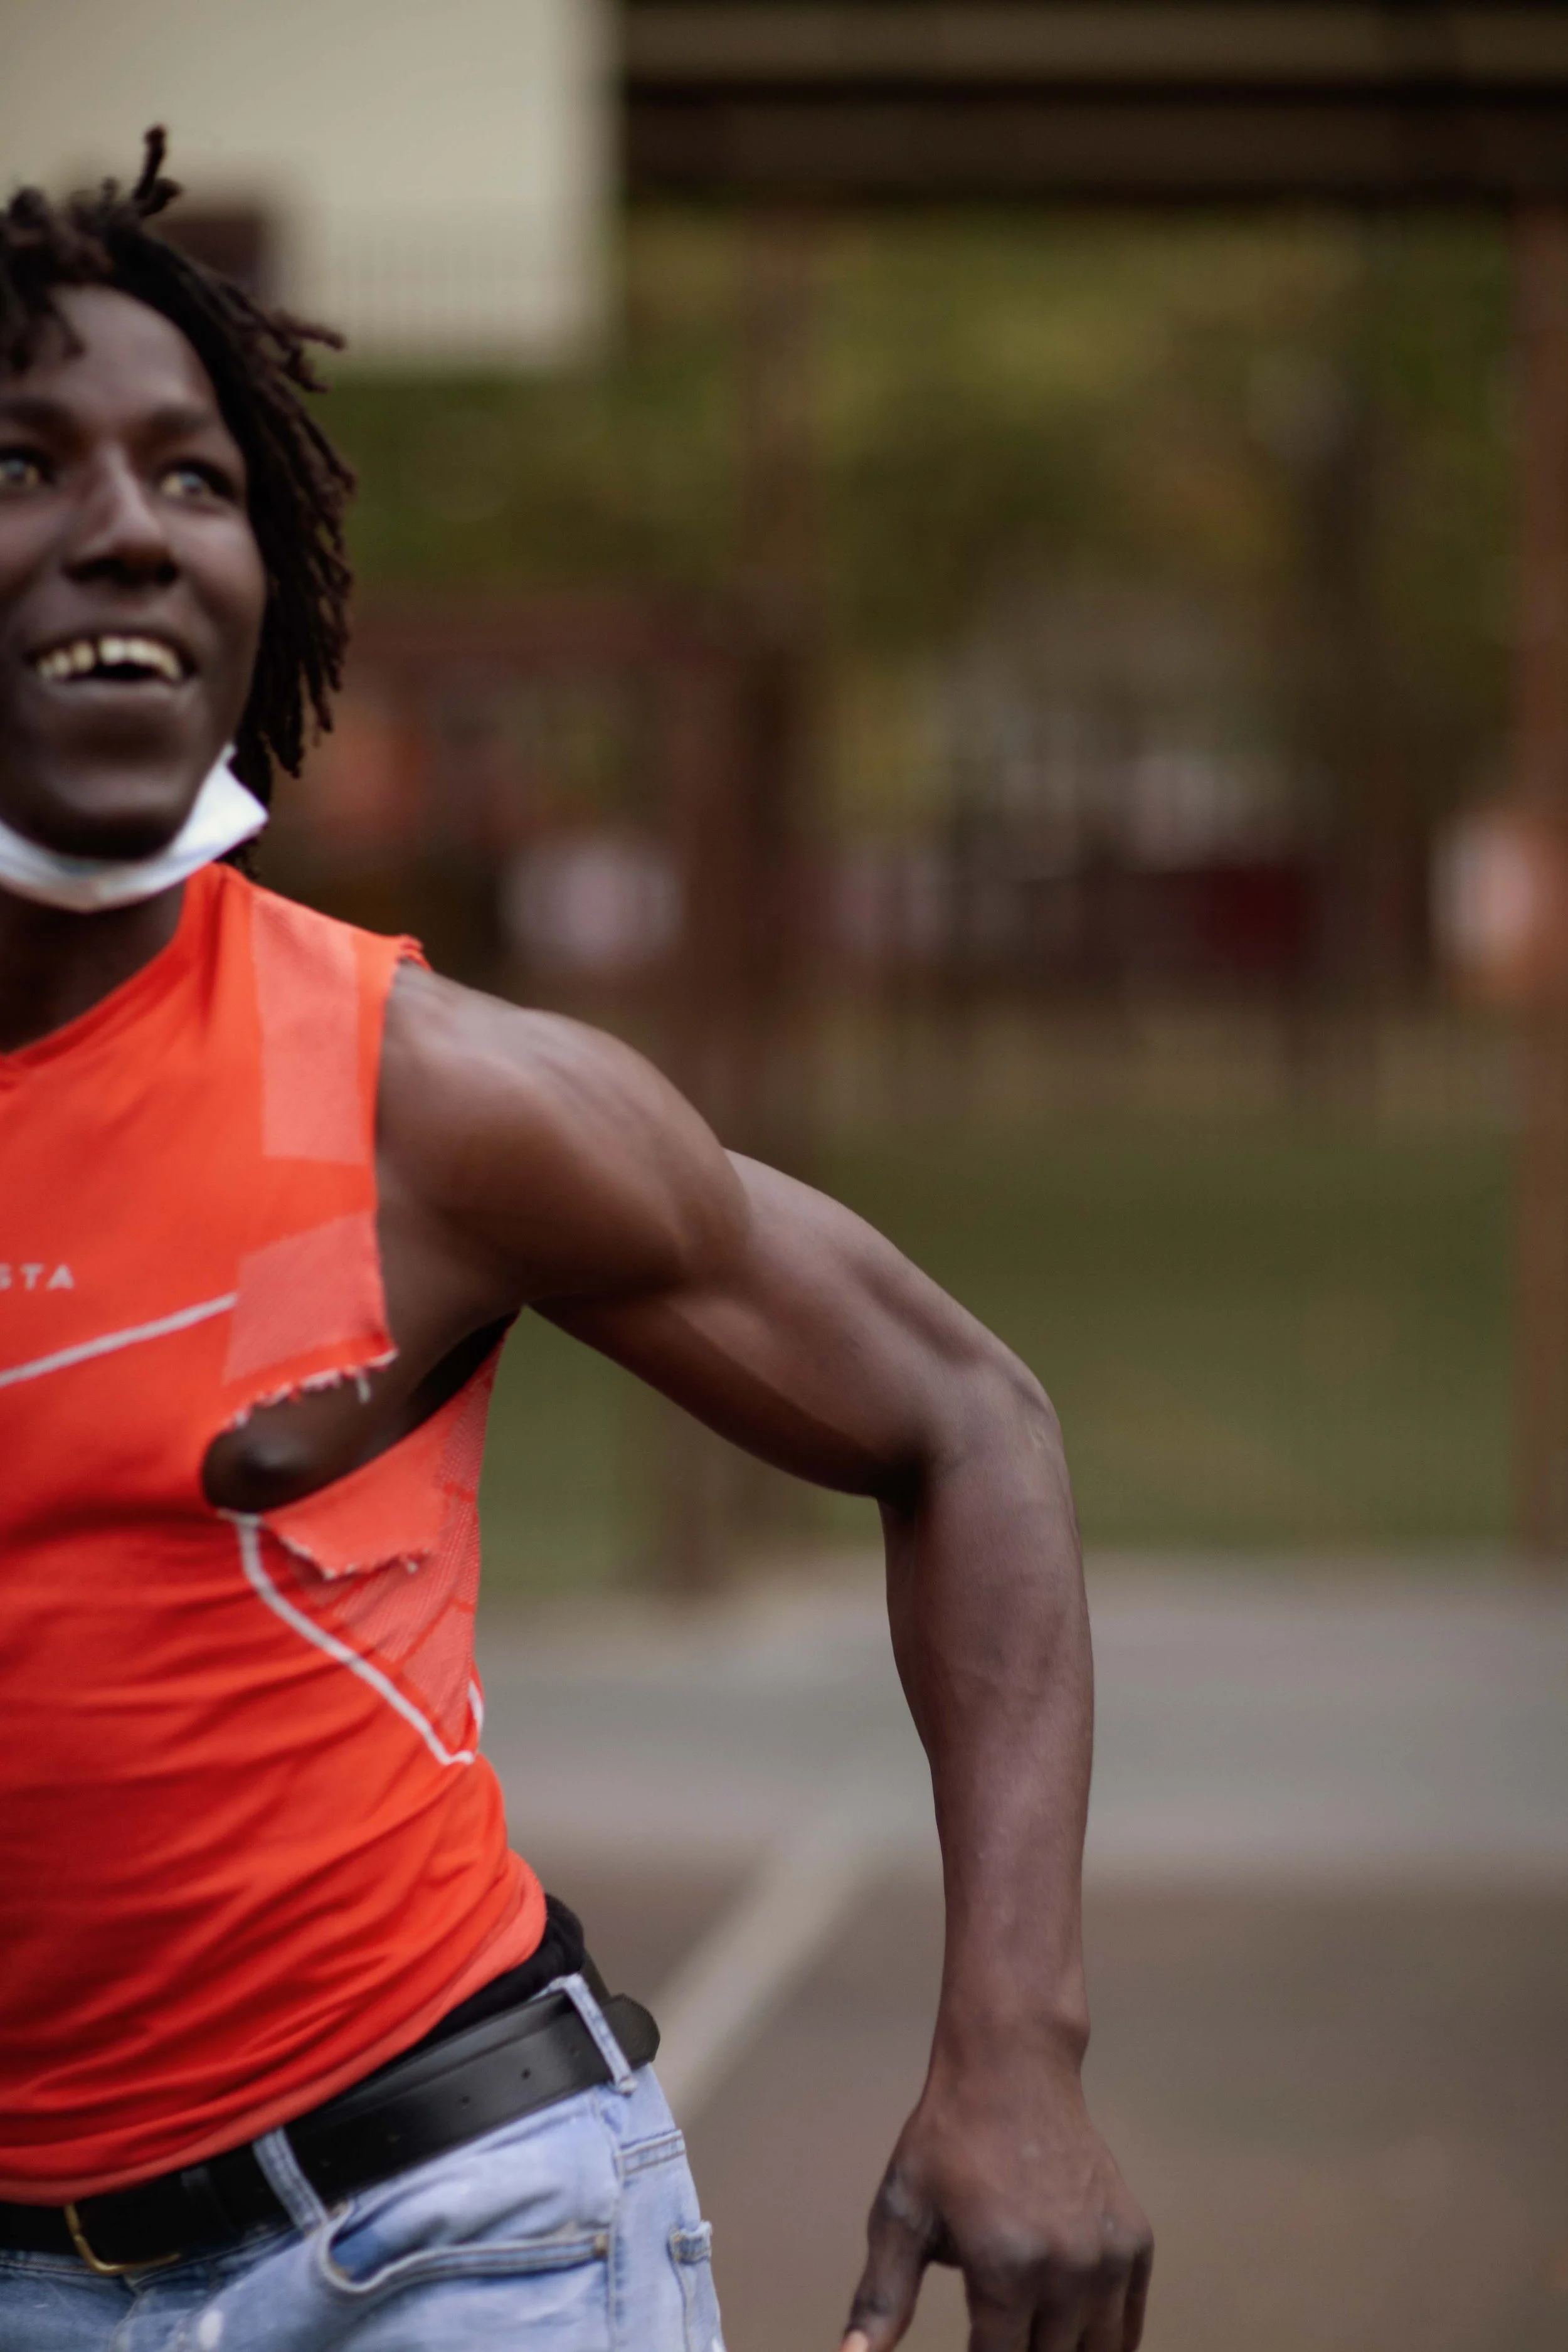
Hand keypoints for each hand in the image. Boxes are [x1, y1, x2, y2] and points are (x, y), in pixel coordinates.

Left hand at [841, 2040, 1151, 2351]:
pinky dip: (1102, 2340)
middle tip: (993, 2328)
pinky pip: (1127, 2328)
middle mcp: (1068, 2269)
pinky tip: (1069, 2332)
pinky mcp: (1135, 2242)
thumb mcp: (902, 2214)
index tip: (969, 2345)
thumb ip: (881, 2297)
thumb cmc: (948, 2141)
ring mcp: (1108, 2257)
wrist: (1014, 2070)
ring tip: (1026, 2332)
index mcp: (1007, 2267)